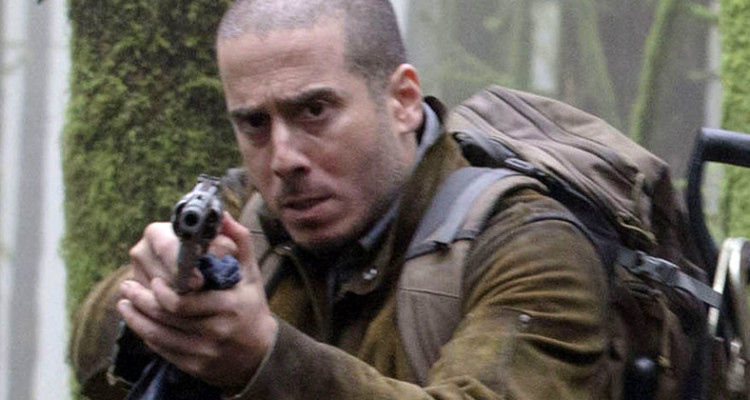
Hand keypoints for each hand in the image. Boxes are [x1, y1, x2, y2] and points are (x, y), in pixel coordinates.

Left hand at [118, 213, 277, 388]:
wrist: (260, 353)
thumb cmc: (251, 307)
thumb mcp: (251, 273)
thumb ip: (239, 241)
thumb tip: (222, 216)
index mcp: (230, 305)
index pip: (183, 300)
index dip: (163, 290)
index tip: (153, 279)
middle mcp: (217, 330)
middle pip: (166, 316)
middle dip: (141, 299)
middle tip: (126, 286)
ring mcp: (204, 351)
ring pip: (159, 334)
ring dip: (137, 316)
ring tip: (125, 301)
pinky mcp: (194, 366)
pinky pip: (162, 349)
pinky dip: (145, 334)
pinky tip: (136, 320)